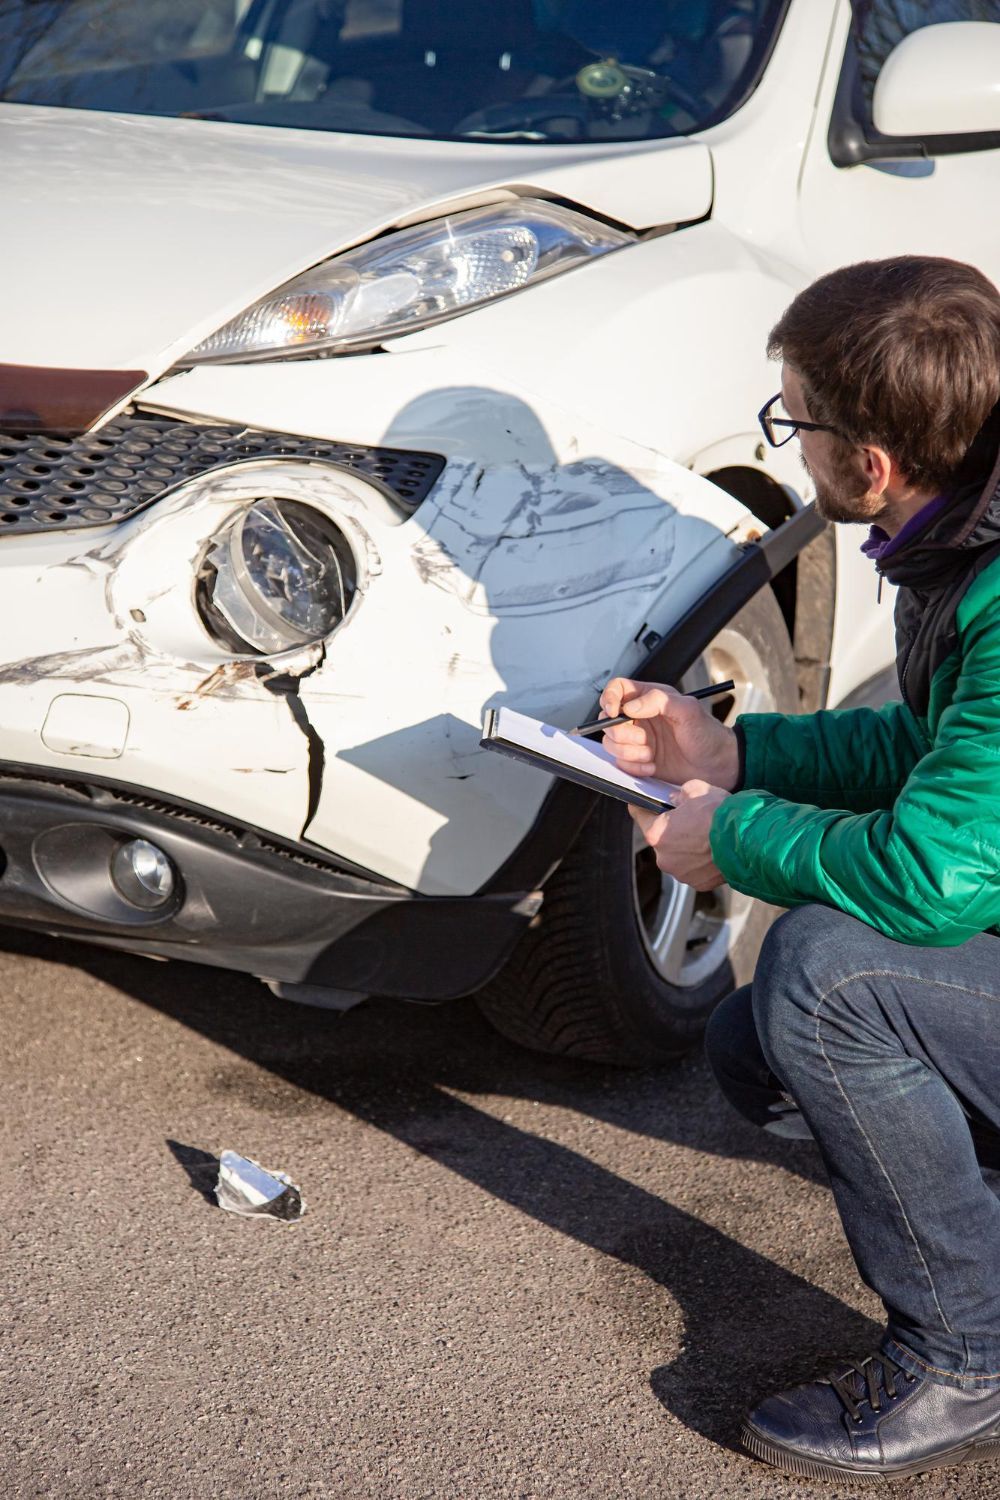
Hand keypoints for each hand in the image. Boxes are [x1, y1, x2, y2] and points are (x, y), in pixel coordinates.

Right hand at [600, 677, 739, 789]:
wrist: (716, 766)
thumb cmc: (707, 734)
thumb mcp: (688, 710)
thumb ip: (659, 701)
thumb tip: (630, 707)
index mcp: (649, 699)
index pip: (617, 689)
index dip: (609, 698)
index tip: (614, 711)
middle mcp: (639, 718)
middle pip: (607, 720)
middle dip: (622, 733)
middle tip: (643, 739)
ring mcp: (637, 740)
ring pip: (610, 743)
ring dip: (629, 752)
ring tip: (651, 754)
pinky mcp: (637, 761)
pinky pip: (620, 764)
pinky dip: (634, 767)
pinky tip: (652, 766)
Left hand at [628, 780, 728, 890]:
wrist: (748, 841)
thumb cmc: (720, 816)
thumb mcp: (697, 790)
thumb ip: (681, 794)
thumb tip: (677, 799)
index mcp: (657, 834)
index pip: (640, 816)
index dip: (643, 808)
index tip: (642, 804)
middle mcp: (665, 858)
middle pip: (662, 839)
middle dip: (672, 829)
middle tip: (690, 819)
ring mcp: (682, 874)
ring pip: (679, 856)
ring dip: (687, 847)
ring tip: (706, 835)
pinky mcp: (699, 883)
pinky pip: (695, 869)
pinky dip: (701, 861)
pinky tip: (713, 849)